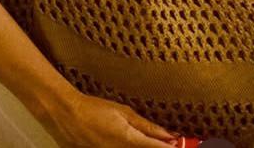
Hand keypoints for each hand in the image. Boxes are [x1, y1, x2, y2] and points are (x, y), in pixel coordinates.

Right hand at [42, 92, 180, 146]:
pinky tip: (133, 144)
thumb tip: (170, 135)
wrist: (68, 116)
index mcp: (130, 140)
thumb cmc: (95, 109)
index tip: (185, 145)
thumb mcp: (122, 112)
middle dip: (163, 147)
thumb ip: (147, 126)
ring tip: (153, 141)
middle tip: (171, 144)